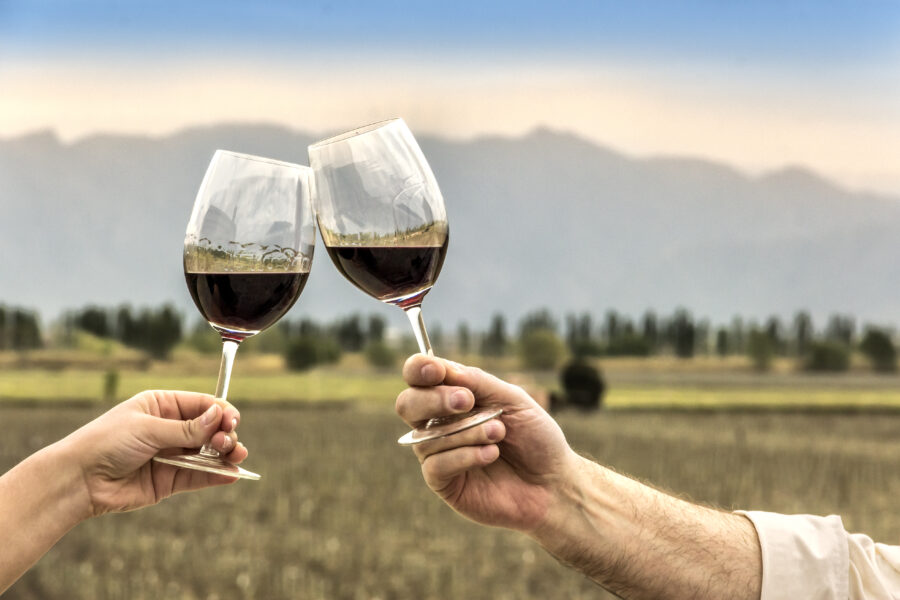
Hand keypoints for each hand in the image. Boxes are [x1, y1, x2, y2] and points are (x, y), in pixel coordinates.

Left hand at [58, 390, 249, 517]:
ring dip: (225, 454)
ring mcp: (171, 455)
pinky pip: (199, 476)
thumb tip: (220, 416)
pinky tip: (232, 475)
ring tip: (236, 456)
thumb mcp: (148, 429)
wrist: (78, 480)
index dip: (220, 412)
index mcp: (162, 406)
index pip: (201, 405)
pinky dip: (216, 475)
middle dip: (224, 434)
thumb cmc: (107, 443)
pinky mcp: (169, 481)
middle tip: (227, 443)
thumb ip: (186, 428)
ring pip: (208, 453)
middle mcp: (169, 429)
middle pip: (210, 429)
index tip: (232, 421)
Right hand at [396, 355, 578, 532]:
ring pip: (428, 437)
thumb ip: (477, 382)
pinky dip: (465, 456)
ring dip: (466, 431)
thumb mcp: (513, 399)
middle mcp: (439, 424)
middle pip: (407, 404)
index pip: (418, 377)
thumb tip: (443, 368)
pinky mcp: (444, 483)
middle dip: (433, 399)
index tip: (437, 371)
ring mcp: (439, 454)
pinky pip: (435, 465)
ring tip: (499, 434)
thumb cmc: (535, 437)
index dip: (419, 369)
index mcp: (452, 397)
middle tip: (467, 401)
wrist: (554, 482)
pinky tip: (491, 455)